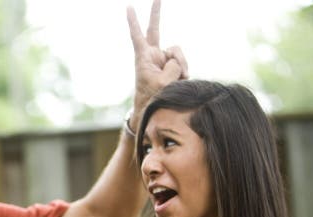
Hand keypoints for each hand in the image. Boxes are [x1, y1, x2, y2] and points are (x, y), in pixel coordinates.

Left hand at [126, 0, 187, 127]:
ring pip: (177, 52)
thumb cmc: (153, 97)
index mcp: (143, 58)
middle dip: (155, 13)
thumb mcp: (164, 83)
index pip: (137, 36)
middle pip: (155, 29)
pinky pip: (183, 62)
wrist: (154, 109)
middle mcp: (152, 55)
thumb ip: (172, 66)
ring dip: (181, 65)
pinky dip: (184, 70)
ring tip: (177, 79)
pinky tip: (181, 79)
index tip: (128, 6)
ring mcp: (163, 59)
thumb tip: (176, 60)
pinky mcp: (172, 65)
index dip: (133, 21)